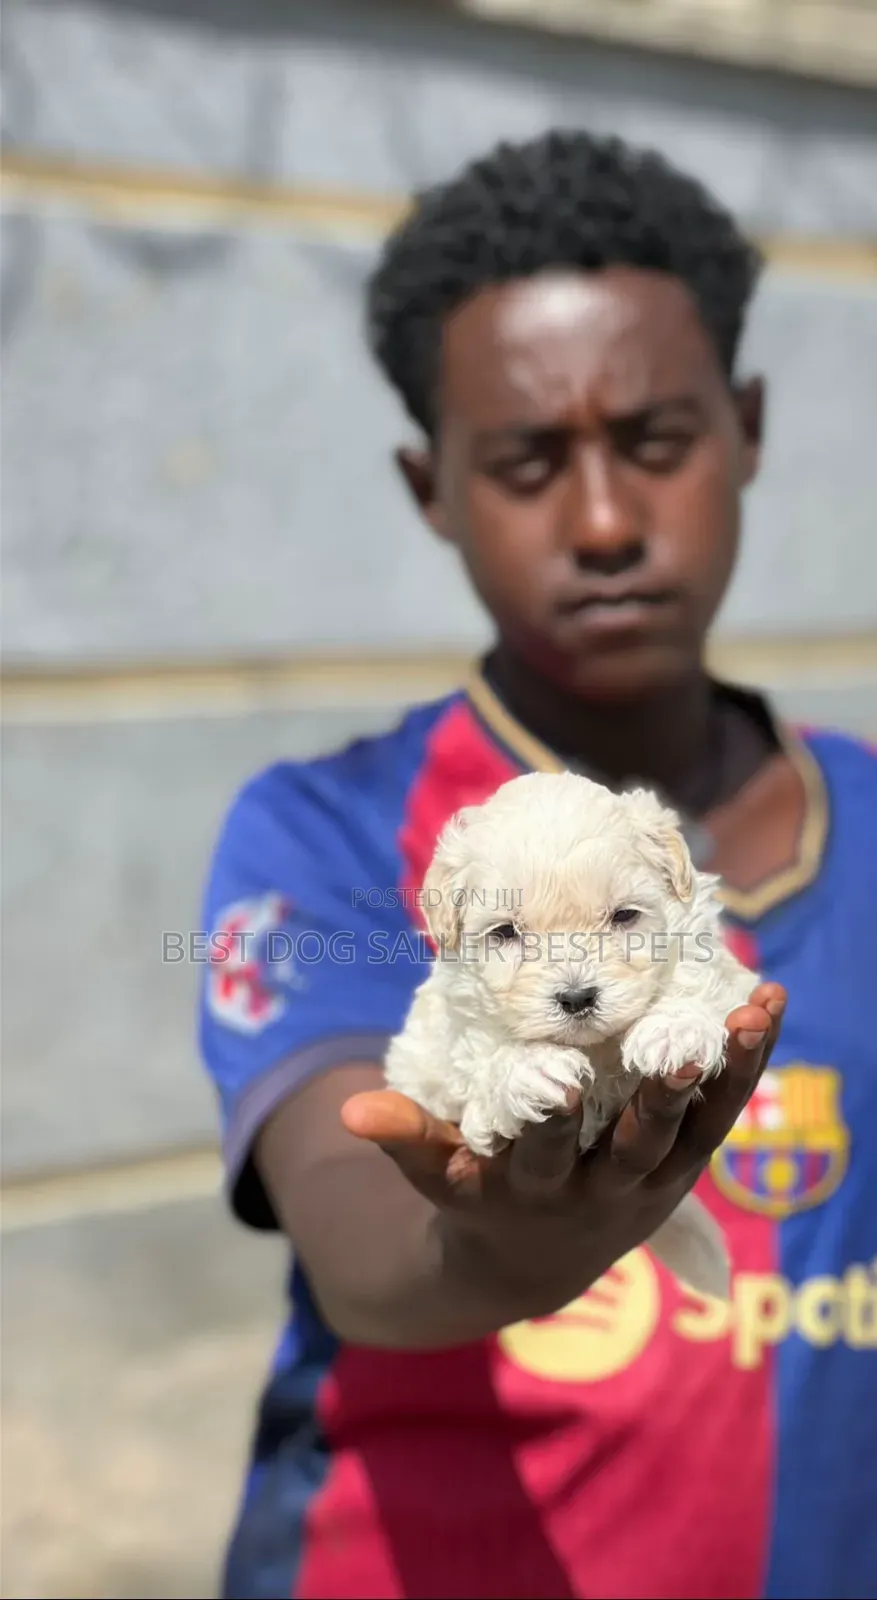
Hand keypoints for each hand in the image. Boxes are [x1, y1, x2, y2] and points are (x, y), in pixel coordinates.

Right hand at [341, 983, 785, 1304]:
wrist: (534, 1259)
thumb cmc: (475, 1194)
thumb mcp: (436, 1175)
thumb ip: (405, 1140)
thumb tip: (350, 1110)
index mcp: (533, 1190)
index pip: (545, 1156)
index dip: (554, 1122)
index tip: (564, 1081)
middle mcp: (600, 1190)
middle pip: (637, 1148)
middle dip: (660, 1102)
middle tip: (682, 1051)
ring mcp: (650, 1178)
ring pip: (696, 1130)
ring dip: (725, 1075)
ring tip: (748, 1015)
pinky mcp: (683, 1163)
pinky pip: (720, 1113)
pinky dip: (745, 1065)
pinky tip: (765, 1007)